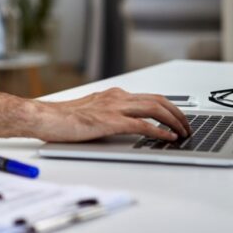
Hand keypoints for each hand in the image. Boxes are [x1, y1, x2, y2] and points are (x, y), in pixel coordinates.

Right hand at [34, 88, 190, 141]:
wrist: (45, 117)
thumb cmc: (61, 118)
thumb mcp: (91, 113)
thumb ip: (108, 115)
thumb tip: (124, 125)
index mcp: (113, 95)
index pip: (148, 97)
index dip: (168, 107)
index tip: (178, 117)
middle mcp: (117, 97)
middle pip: (158, 100)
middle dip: (178, 113)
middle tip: (187, 126)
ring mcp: (114, 107)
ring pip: (155, 108)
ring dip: (174, 120)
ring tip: (183, 132)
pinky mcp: (110, 121)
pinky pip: (142, 124)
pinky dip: (159, 130)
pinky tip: (168, 138)